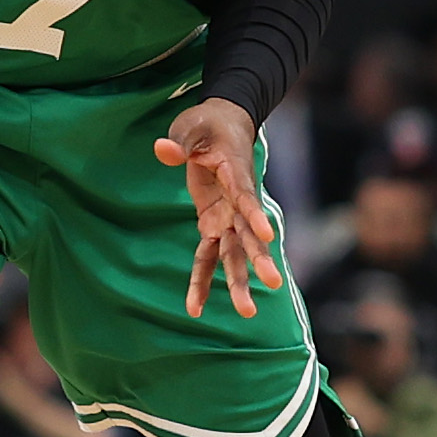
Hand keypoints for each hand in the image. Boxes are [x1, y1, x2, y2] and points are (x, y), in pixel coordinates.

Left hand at [154, 98, 280, 318]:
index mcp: (235, 173)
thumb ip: (179, 142)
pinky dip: (202, 281)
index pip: (246, 197)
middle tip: (272, 284)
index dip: (255, 215)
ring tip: (248, 313)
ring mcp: (227, 216)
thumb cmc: (207, 124)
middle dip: (259, 260)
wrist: (225, 125)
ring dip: (239, 281)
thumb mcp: (190, 126)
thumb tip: (164, 151)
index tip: (268, 234)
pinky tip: (195, 309)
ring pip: (235, 253)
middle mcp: (237, 201)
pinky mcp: (214, 224)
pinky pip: (208, 256)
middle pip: (249, 234)